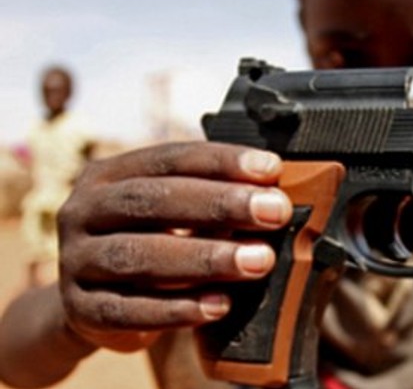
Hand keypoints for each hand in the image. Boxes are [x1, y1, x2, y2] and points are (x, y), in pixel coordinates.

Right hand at [57, 142, 292, 351]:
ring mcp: (76, 261)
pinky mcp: (81, 309)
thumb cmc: (152, 245)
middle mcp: (84, 210)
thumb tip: (279, 194)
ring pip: (139, 255)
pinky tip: (220, 306)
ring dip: (205, 257)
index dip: (222, 161)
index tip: (272, 168)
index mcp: (109, 175)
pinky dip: (177, 310)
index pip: (169, 158)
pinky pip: (128, 310)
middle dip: (220, 204)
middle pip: (152, 200)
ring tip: (259, 261)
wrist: (95, 305)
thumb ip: (214, 201)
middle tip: (274, 212)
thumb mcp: (173, 216)